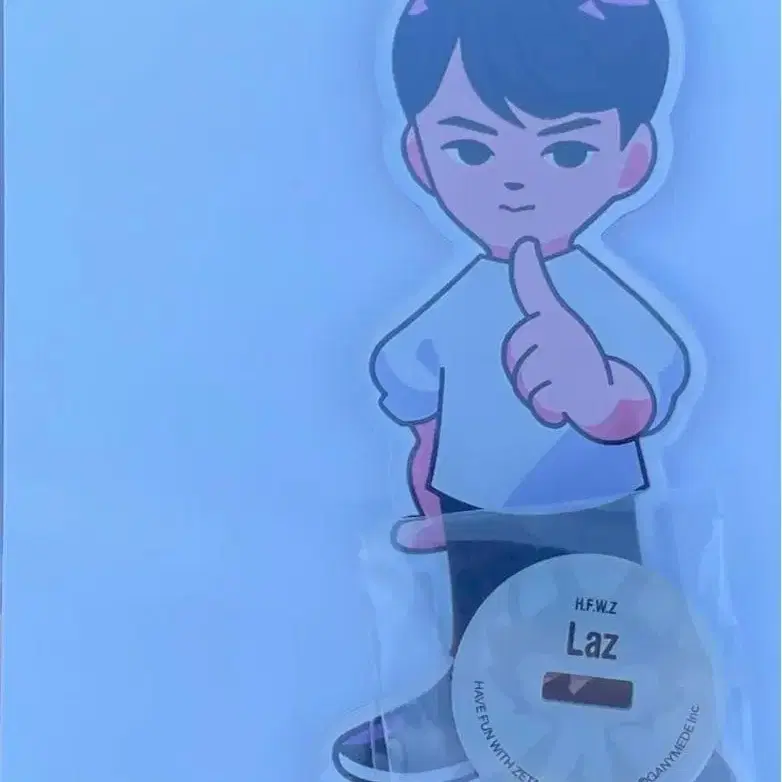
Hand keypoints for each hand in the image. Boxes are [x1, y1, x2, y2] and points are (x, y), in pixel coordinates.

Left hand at [501, 238, 652, 438]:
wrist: (607, 397)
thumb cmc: (572, 360)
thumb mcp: (552, 326)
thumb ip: (533, 292)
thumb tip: (524, 245)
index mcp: (554, 318)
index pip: (536, 290)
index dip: (527, 268)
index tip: (526, 244)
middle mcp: (564, 331)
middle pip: (513, 356)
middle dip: (524, 373)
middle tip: (552, 373)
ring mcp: (570, 358)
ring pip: (524, 381)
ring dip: (536, 393)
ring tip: (559, 386)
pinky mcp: (575, 386)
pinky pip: (540, 402)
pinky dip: (548, 410)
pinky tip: (565, 402)